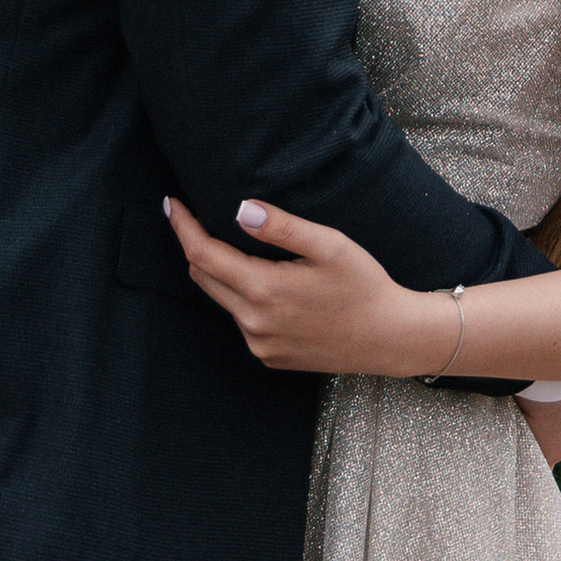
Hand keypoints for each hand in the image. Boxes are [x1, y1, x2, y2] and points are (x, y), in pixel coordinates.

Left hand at [165, 196, 439, 376]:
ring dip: (221, 272)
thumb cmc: (363, 285)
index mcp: (263, 290)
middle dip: (195, 245)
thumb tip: (239, 209)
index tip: (171, 202)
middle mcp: (253, 323)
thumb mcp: (329, 245)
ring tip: (238, 246)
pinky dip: (242, 298)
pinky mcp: (269, 357)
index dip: (182, 226)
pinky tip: (268, 284)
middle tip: (197, 216)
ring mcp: (260, 344)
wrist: (389, 338)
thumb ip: (281, 226)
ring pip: (222, 299)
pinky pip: (242, 321)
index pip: (202, 255)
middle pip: (203, 277)